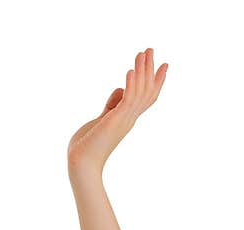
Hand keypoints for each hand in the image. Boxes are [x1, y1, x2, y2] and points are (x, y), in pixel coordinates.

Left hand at [67, 47, 167, 173]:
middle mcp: (129, 119)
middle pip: (146, 91)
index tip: (163, 65)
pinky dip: (130, 85)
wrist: (80, 165)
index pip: (146, 98)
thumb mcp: (100, 120)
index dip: (156, 82)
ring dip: (140, 71)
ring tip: (141, 53)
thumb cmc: (86, 146)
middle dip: (149, 70)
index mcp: (126, 119)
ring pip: (139, 92)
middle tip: (150, 49)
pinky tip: (129, 71)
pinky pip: (127, 100)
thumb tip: (119, 90)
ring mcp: (123, 120)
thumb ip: (111, 106)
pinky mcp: (115, 121)